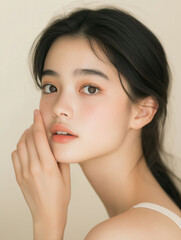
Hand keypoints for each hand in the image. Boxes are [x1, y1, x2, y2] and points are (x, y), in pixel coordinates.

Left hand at [11, 110, 70, 230]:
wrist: (47, 214)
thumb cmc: (60, 197)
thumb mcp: (66, 175)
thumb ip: (60, 157)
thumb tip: (54, 143)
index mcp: (48, 166)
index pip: (39, 137)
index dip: (37, 122)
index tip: (37, 113)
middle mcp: (33, 167)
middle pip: (28, 138)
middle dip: (32, 126)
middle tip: (36, 122)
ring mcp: (24, 172)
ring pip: (20, 145)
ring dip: (25, 136)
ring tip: (31, 133)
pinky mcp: (18, 177)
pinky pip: (15, 156)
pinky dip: (19, 147)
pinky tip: (26, 148)